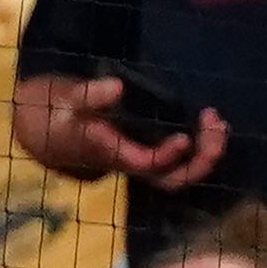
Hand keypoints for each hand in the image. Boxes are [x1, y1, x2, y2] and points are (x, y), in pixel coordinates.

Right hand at [11, 72, 229, 188]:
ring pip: (178, 173)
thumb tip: (117, 87)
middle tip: (216, 128)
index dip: (167, 156)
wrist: (48, 130)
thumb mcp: (66, 98)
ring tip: (219, 124)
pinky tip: (210, 124)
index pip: (145, 164)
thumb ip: (89, 94)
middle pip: (170, 180)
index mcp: (111, 153)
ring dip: (205, 154)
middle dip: (200, 162)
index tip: (185, 136)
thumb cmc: (59, 112)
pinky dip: (200, 146)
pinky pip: (179, 160)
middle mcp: (130, 162)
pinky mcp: (146, 150)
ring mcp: (140, 159)